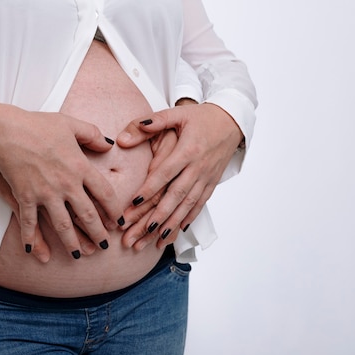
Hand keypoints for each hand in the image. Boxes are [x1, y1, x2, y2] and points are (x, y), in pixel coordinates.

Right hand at [0, 103, 120, 258]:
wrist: (7, 130)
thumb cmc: (38, 125)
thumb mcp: (70, 124)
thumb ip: (92, 135)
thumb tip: (109, 145)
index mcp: (80, 166)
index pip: (104, 193)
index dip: (114, 210)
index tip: (118, 222)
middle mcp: (67, 184)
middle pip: (88, 215)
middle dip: (98, 233)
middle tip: (105, 246)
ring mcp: (46, 193)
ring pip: (63, 225)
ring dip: (72, 243)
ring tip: (80, 255)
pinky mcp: (26, 197)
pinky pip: (30, 223)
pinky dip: (32, 238)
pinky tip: (35, 252)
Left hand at [116, 102, 242, 247]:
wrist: (232, 122)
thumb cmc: (201, 117)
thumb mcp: (176, 114)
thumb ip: (151, 124)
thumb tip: (122, 139)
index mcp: (188, 150)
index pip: (165, 173)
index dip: (149, 188)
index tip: (133, 203)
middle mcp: (198, 167)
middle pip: (176, 195)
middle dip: (157, 215)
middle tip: (138, 231)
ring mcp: (206, 178)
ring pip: (187, 205)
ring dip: (170, 223)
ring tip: (154, 239)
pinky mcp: (211, 184)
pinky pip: (198, 205)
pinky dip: (186, 220)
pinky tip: (174, 232)